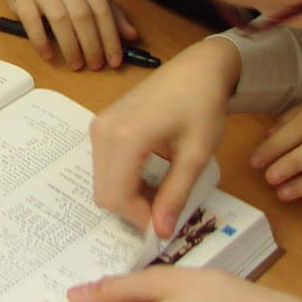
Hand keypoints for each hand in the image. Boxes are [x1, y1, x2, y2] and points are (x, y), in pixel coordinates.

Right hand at [0, 0, 138, 70]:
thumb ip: (109, 10)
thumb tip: (132, 36)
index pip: (102, 9)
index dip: (111, 37)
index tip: (115, 60)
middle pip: (83, 15)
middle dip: (93, 45)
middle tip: (96, 66)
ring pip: (60, 20)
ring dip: (70, 46)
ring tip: (76, 64)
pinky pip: (32, 23)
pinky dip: (42, 42)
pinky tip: (49, 55)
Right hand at [89, 38, 240, 236]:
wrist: (196, 69)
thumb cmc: (202, 106)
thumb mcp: (196, 156)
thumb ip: (175, 194)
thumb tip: (161, 232)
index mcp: (126, 137)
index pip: (117, 197)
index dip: (140, 219)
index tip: (165, 224)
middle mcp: (103, 131)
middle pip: (104, 193)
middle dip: (133, 209)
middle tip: (164, 209)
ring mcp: (99, 125)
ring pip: (102, 182)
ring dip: (128, 195)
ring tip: (160, 191)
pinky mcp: (102, 124)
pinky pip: (103, 166)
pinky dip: (123, 179)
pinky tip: (149, 174)